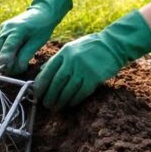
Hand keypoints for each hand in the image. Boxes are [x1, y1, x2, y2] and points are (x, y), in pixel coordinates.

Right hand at [0, 0, 72, 74]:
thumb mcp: (37, 43)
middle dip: (0, 63)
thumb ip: (25, 55)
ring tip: (9, 69)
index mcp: (19, 28)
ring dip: (0, 60)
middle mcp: (7, 27)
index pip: (9, 45)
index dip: (5, 56)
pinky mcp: (2, 30)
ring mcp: (3, 28)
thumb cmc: (42, 28)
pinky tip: (7, 61)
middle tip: (7, 75)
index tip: (3, 67)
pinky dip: (1, 54)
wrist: (41, 12)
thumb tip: (15, 68)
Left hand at [34, 9, 150, 108]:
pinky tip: (70, 104)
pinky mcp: (94, 77)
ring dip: (61, 101)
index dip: (41, 84)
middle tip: (46, 104)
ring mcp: (84, 68)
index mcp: (64, 52)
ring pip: (68, 89)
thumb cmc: (90, 47)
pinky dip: (74, 100)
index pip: (48, 70)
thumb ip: (57, 59)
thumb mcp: (71, 48)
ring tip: (56, 107)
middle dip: (49, 95)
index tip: (37, 94)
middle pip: (57, 82)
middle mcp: (72, 60)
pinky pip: (81, 92)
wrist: (113, 44)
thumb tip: (42, 72)